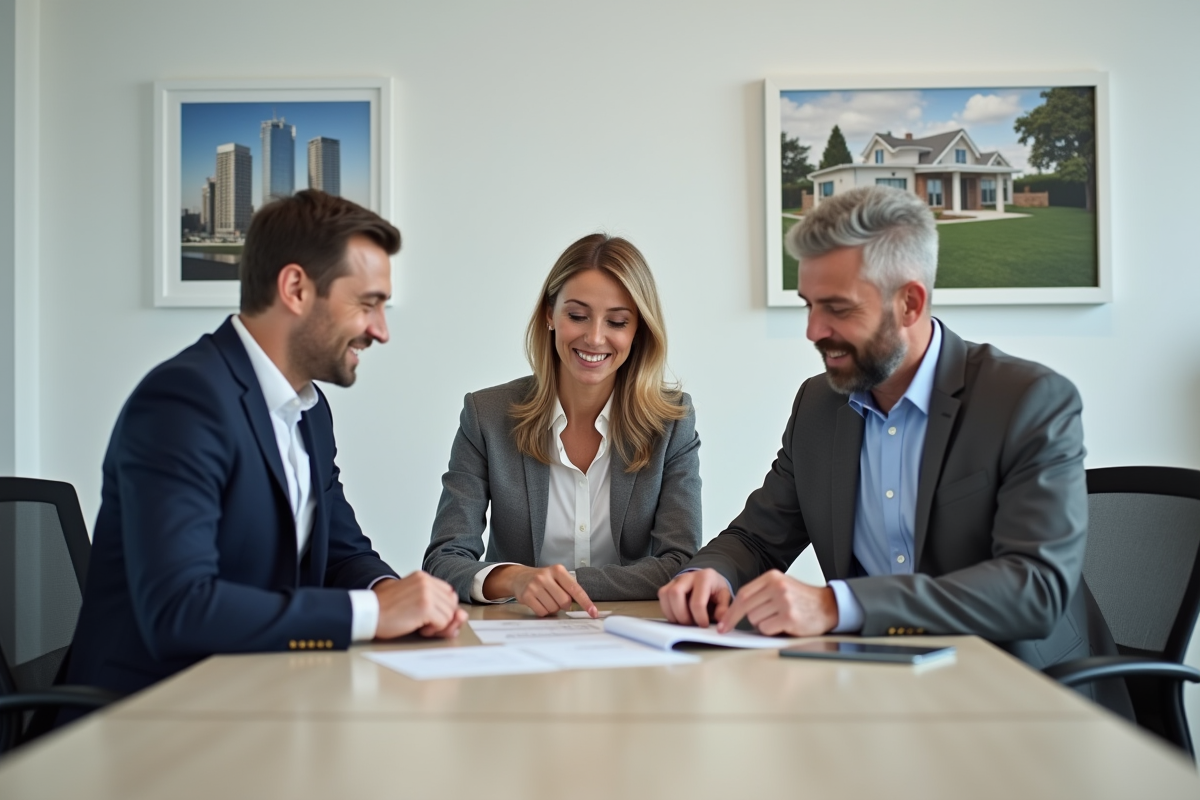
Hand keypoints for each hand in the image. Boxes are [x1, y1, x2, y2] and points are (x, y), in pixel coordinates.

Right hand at [372, 571, 467, 639]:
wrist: (369, 614)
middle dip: (442, 618)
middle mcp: (426, 581)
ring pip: (449, 615)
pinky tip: (418, 627)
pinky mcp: (425, 606)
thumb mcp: (415, 604)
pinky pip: (443, 622)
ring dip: (437, 624)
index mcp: (423, 577)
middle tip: (423, 622)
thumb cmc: (388, 612)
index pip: (449, 594)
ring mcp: (427, 592)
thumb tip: (462, 617)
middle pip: (452, 605)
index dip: (442, 609)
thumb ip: (438, 608)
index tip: (427, 615)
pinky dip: (433, 629)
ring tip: (418, 623)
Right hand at [483, 564, 596, 617]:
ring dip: (552, 608)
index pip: (575, 589)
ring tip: (545, 599)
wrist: (519, 577)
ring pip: (553, 608)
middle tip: (555, 598)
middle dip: (563, 604)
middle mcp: (546, 576)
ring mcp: (535, 586)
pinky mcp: (526, 596)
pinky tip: (538, 602)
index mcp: (558, 570)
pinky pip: (542, 612)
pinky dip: (543, 611)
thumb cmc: (543, 579)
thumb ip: (569, 588)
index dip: (585, 602)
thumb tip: (583, 606)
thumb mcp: (557, 577)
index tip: (593, 612)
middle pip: (565, 602)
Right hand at [657, 569, 730, 627]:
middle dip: (682, 615)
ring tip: (684, 621)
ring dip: (673, 613)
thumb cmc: (716, 590)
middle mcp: (688, 576)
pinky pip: (662, 596)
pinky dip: (667, 610)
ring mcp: (676, 579)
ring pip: (665, 594)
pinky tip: (678, 616)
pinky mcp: (668, 585)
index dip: (699, 618)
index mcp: (705, 577)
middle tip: (691, 624)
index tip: (704, 625)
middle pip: (675, 594)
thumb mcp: (724, 597)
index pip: (697, 601)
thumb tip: (721, 623)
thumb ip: (723, 609)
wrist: (709, 580)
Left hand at [717, 570, 836, 635]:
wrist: (828, 606)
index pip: (743, 594)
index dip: (730, 611)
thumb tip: (735, 610)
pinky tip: (784, 625)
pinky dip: (771, 631)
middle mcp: (777, 587)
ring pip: (755, 620)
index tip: (723, 624)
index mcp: (772, 577)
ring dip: (763, 624)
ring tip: (778, 619)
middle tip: (757, 622)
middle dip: (745, 619)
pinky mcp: (790, 617)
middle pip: (746, 608)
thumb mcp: (781, 586)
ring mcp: (784, 601)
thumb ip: (761, 593)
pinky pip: (766, 629)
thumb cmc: (802, 599)